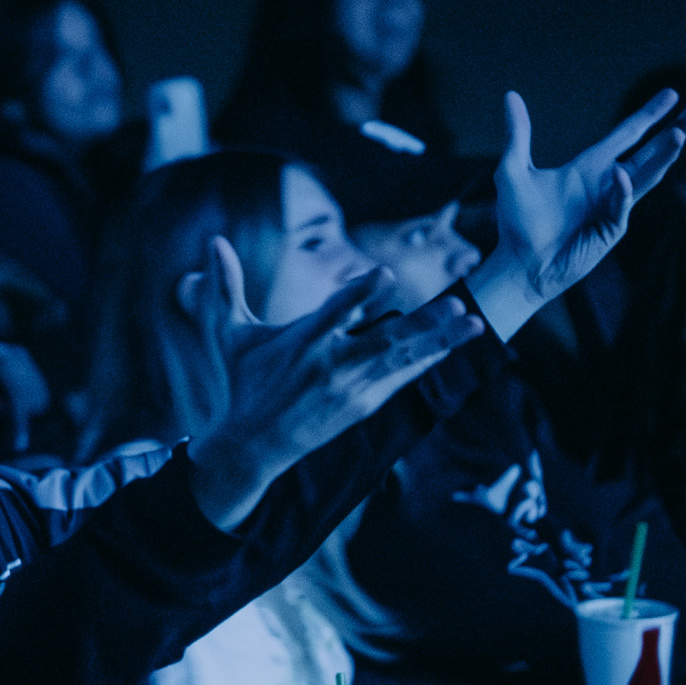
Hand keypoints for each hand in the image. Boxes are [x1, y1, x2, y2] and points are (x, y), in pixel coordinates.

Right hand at [186, 239, 480, 528]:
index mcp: (301, 344)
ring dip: (440, 342)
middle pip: (384, 342)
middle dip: (424, 326)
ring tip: (472, 322)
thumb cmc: (245, 382)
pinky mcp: (363, 405)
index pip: (334, 313)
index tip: (385, 274)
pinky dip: (427, 361)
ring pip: (402, 360)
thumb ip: (225, 288)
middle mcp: (331, 367)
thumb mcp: (230, 336)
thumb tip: (213, 240)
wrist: (254, 444)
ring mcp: (351, 389)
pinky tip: (452, 345)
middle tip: (457, 305)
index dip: (359, 294)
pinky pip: (402, 378)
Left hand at [469, 89, 685, 340]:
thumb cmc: (517, 222)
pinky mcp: (609, 230)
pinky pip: (620, 207)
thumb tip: (510, 95)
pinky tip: (620, 174)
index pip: (627, 134)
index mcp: (590, 167)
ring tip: (679, 134)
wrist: (519, 264)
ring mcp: (613, 208)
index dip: (648, 115)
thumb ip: (517, 134)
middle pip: (649, 152)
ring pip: (646, 177)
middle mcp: (607, 184)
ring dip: (663, 156)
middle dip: (675, 130)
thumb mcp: (512, 172)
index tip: (671, 94)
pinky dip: (621, 192)